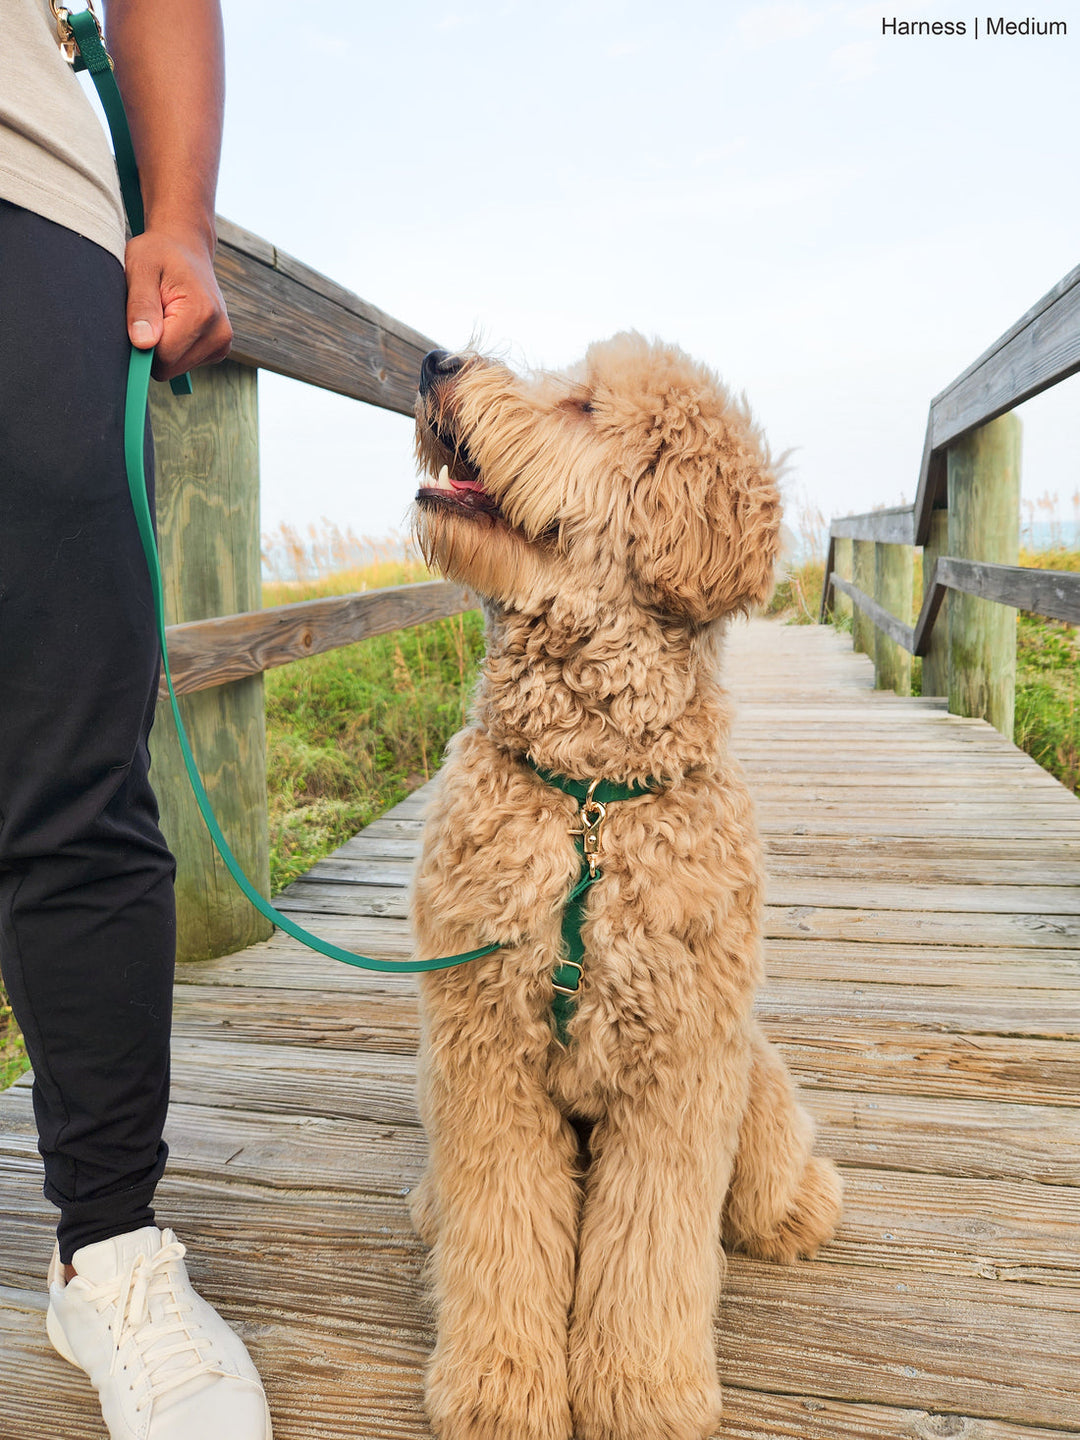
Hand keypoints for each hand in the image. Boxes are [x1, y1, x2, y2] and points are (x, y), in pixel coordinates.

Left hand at [125, 227, 232, 380]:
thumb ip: (141, 305)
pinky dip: (174, 347)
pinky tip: (176, 322)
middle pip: (170, 368)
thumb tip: (142, 344)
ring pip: (175, 369)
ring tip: (165, 313)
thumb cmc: (159, 253)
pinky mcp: (219, 349)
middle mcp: (220, 333)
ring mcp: (222, 343)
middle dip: (153, 345)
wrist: (186, 247)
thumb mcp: (141, 268)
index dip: (141, 343)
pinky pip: (184, 364)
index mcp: (202, 313)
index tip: (137, 317)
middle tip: (152, 312)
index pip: (163, 357)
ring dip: (163, 346)